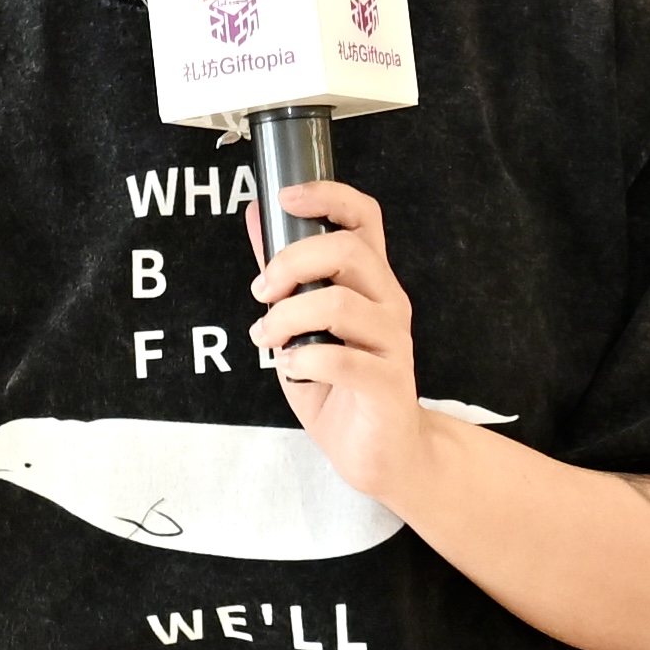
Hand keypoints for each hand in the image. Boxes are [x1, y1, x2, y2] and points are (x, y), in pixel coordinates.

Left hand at [251, 176, 430, 491]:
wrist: (378, 452)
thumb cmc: (338, 385)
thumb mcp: (299, 323)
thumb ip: (282, 273)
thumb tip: (256, 216)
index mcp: (369, 281)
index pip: (364, 218)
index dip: (329, 196)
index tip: (286, 198)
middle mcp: (388, 303)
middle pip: (348, 251)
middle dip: (291, 263)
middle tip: (261, 291)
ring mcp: (393, 343)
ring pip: (340, 304)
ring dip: (287, 318)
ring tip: (267, 339)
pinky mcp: (390, 384)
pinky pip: (344, 360)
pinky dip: (305, 360)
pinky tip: (292, 368)